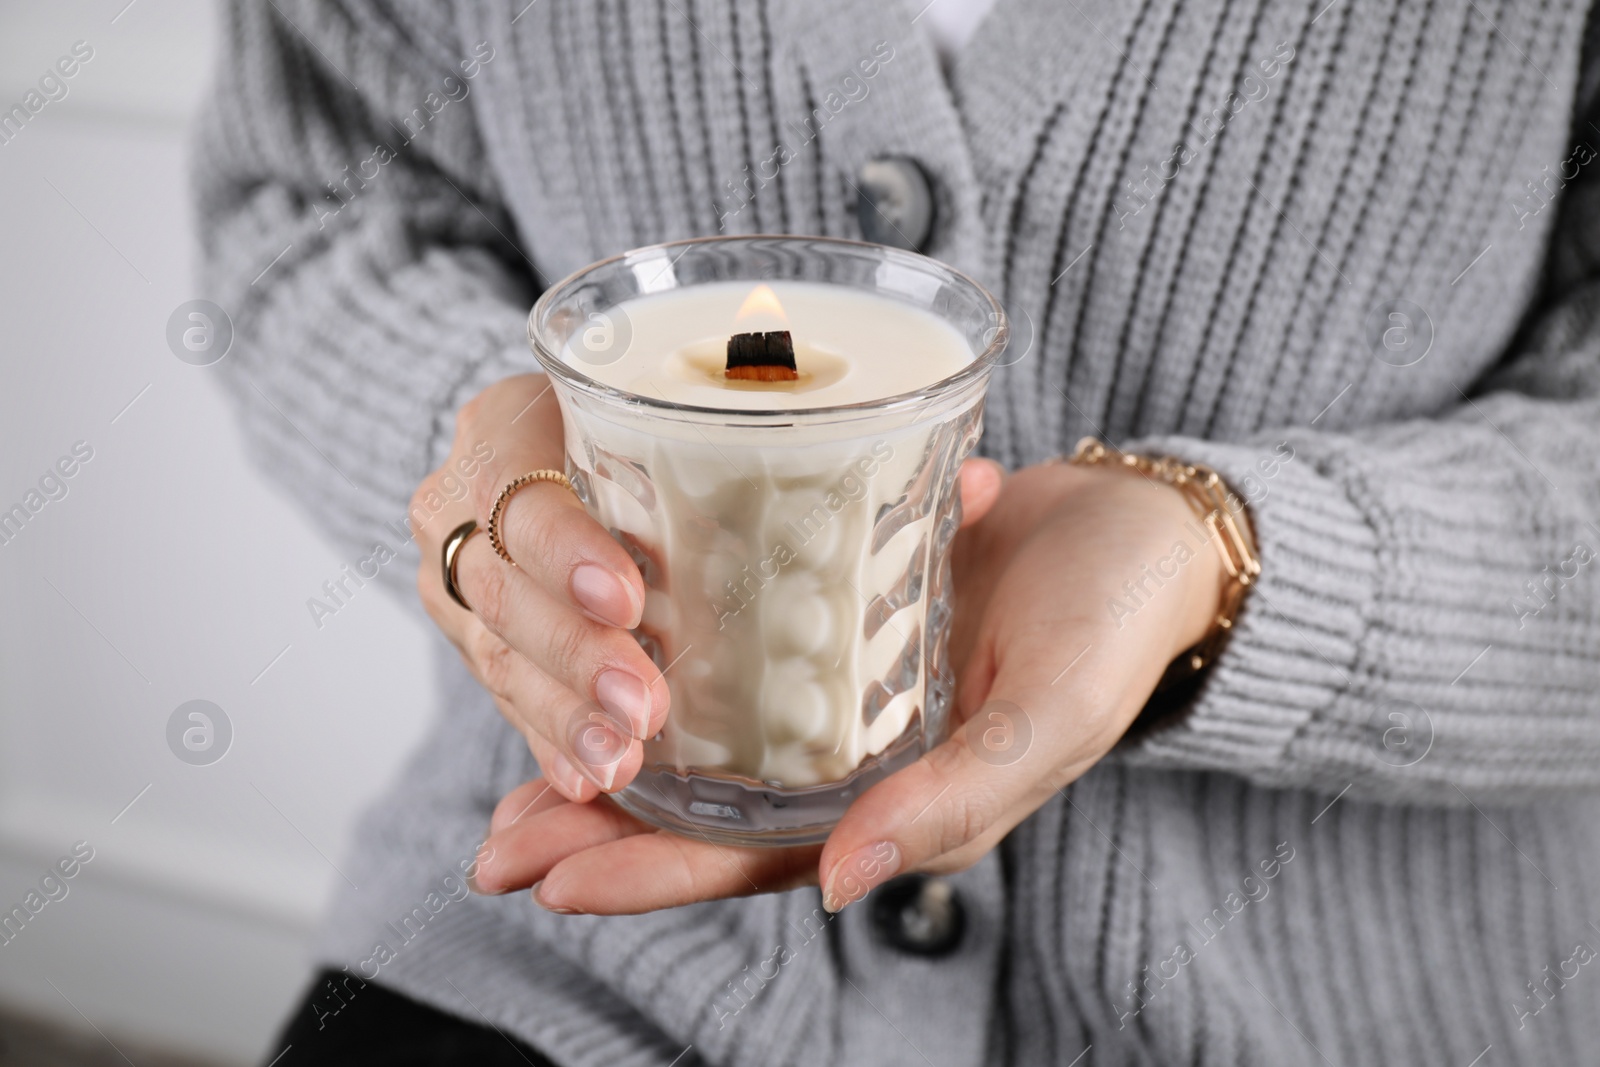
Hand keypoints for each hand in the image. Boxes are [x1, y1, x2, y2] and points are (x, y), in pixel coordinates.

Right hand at [413, 374, 666, 802]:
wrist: (551, 444)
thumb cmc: (636, 421)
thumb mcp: (653, 407)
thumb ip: (699, 441)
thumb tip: (813, 474)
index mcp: (502, 429)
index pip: (519, 493)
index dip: (568, 553)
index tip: (627, 600)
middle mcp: (458, 505)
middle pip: (506, 589)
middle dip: (576, 656)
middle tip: (641, 704)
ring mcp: (455, 580)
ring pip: (499, 655)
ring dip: (563, 715)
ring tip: (618, 759)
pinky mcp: (474, 639)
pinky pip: (506, 697)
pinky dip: (549, 740)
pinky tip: (586, 776)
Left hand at [469, 458, 1225, 913]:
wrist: (1146, 527)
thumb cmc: (1113, 624)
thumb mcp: (1046, 716)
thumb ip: (955, 799)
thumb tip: (841, 885)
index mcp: (897, 805)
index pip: (751, 855)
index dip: (648, 874)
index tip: (547, 874)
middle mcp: (852, 758)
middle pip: (704, 810)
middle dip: (598, 826)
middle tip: (494, 839)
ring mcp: (837, 687)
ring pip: (708, 737)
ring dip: (616, 747)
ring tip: (515, 757)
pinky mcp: (834, 613)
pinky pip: (737, 643)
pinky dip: (669, 651)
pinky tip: (602, 639)